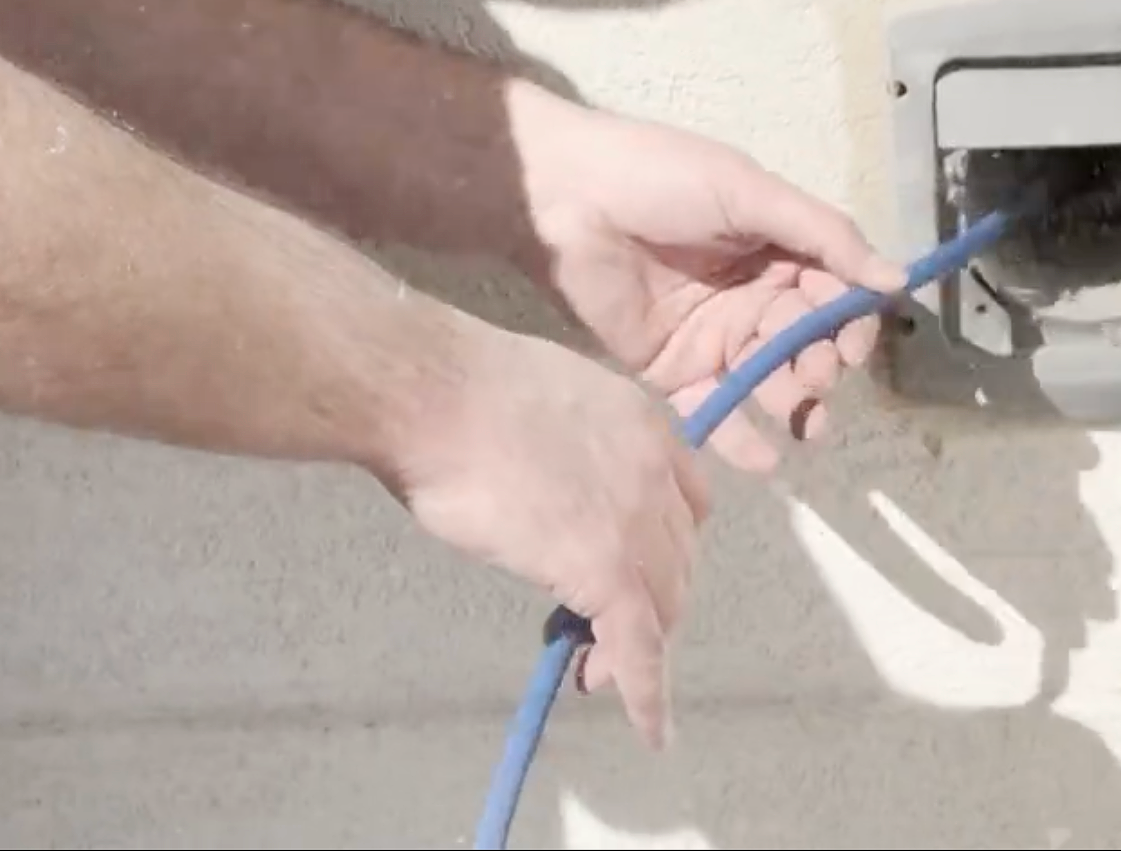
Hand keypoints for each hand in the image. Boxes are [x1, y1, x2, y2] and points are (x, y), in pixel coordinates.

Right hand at [372, 321, 708, 748]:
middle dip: (652, 602)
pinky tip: (648, 727)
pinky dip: (646, 694)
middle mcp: (657, 471)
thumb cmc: (458, 393)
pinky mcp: (607, 572)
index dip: (665, 547)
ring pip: (663, 606)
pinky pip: (640, 647)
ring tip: (597, 675)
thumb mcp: (546, 406)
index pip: (687, 502)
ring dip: (639, 647)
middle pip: (678, 560)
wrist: (434, 397)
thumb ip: (570, 451)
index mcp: (643, 422)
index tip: (638, 571)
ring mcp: (637, 522)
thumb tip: (545, 488)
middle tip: (603, 634)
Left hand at [516, 95, 905, 473]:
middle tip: (817, 375)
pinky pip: (715, 408)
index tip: (853, 343)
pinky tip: (765, 459)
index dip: (850, 323)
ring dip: (792, 401)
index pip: (835, 294)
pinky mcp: (672, 370)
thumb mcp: (748, 191)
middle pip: (806, 343)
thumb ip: (823, 236)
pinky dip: (740, 436)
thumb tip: (897, 280)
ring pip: (769, 379)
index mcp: (778, 248)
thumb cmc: (657, 178)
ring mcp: (714, 336)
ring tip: (800, 416)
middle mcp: (753, 295)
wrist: (561, 198)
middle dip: (821, 364)